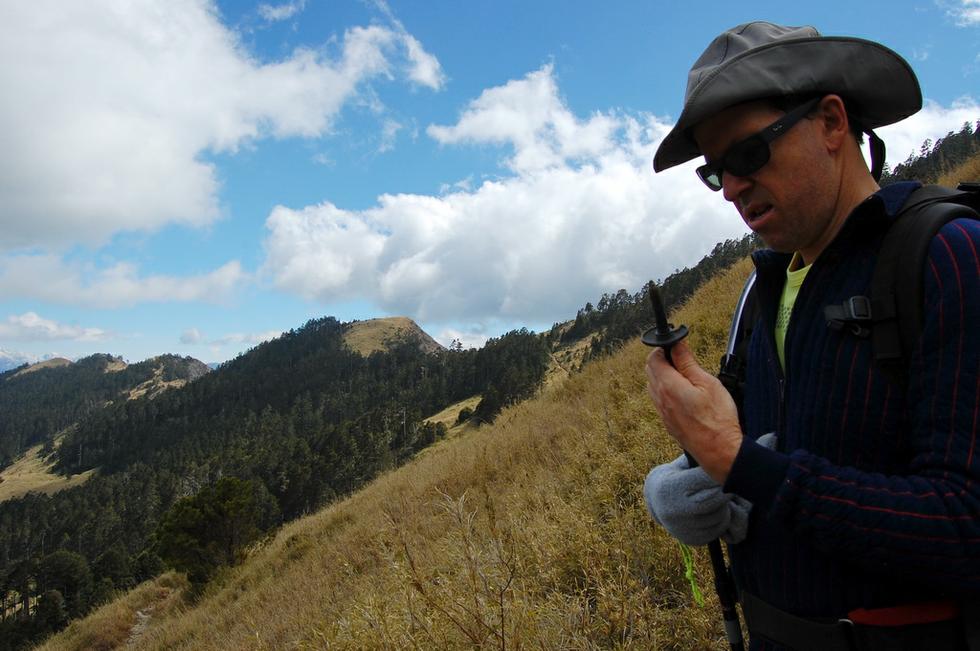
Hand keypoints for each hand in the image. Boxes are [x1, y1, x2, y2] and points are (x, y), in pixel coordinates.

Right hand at [644, 453, 752, 544]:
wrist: (656, 502)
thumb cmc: (676, 476)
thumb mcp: (682, 465)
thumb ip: (701, 460)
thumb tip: (728, 447)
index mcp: (672, 487)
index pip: (706, 478)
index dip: (720, 472)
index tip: (727, 466)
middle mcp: (676, 509)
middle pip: (717, 498)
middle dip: (726, 489)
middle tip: (729, 482)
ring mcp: (684, 527)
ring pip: (720, 515)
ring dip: (725, 506)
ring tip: (718, 497)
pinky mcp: (692, 539)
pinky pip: (718, 529)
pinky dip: (722, 520)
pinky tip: (713, 511)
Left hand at [645, 341, 742, 483]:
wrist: (719, 451)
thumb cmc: (716, 418)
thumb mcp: (707, 383)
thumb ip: (687, 363)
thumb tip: (676, 345)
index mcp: (667, 385)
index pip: (653, 358)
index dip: (663, 348)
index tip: (676, 347)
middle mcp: (659, 399)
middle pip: (650, 371)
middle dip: (663, 360)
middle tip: (683, 359)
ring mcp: (662, 412)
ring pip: (654, 386)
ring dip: (664, 376)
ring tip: (686, 377)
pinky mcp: (667, 422)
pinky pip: (660, 400)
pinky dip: (667, 391)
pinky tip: (685, 393)